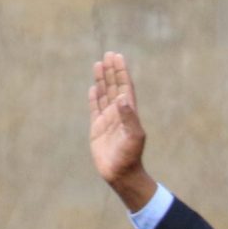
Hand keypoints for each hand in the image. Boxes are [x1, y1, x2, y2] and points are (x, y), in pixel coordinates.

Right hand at [88, 53, 155, 206]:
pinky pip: (95, 108)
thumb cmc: (130, 156)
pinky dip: (94, 97)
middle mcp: (118, 113)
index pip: (124, 87)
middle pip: (114, 86)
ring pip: (104, 94)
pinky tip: (93, 87)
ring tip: (98, 64)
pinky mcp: (97, 128)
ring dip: (102, 80)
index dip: (121, 72)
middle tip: (108, 54)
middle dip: (112, 71)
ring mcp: (108, 120)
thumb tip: (121, 98)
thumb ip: (129, 117)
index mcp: (129, 112)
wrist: (120, 174)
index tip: (117, 57)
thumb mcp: (133, 136)